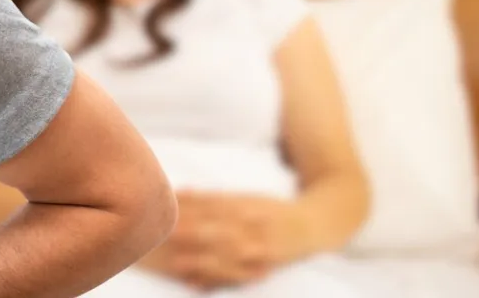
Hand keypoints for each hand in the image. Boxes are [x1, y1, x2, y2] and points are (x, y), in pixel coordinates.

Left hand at [138, 192, 311, 289]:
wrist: (317, 223)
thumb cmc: (271, 210)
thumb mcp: (246, 198)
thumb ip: (214, 198)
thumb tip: (181, 192)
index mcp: (245, 204)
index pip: (211, 206)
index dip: (186, 210)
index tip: (161, 212)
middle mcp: (254, 224)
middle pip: (218, 228)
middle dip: (191, 232)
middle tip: (164, 235)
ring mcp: (262, 246)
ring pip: (227, 254)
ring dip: (201, 260)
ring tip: (176, 263)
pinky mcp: (267, 265)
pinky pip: (238, 276)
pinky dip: (217, 281)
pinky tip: (196, 286)